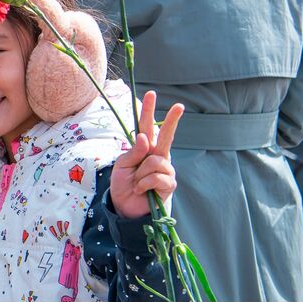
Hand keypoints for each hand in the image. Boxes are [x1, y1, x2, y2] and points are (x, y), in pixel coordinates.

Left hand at [111, 91, 182, 218]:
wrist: (125, 207)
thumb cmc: (124, 184)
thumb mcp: (122, 166)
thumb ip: (133, 152)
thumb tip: (145, 137)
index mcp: (145, 149)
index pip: (147, 128)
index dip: (149, 111)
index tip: (151, 94)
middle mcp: (158, 156)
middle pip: (167, 136)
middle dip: (172, 121)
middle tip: (179, 106)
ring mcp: (165, 169)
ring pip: (155, 161)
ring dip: (141, 173)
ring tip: (136, 182)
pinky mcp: (169, 183)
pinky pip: (156, 177)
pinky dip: (144, 183)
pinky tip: (141, 189)